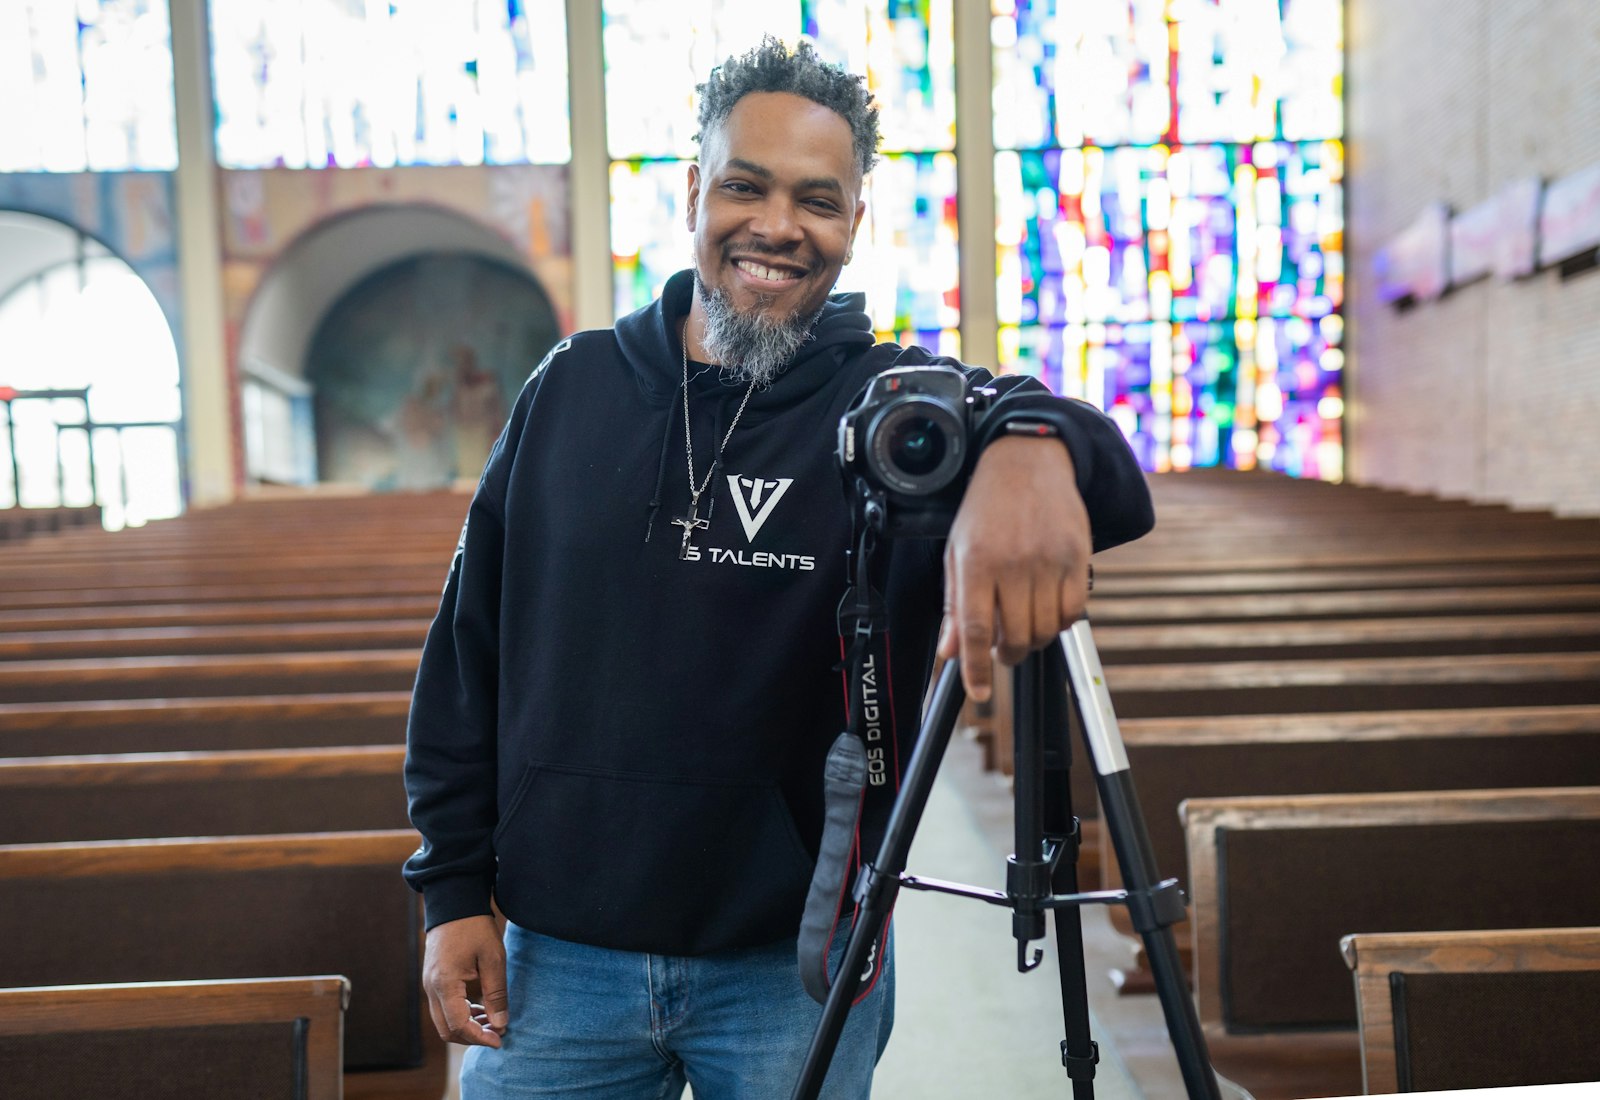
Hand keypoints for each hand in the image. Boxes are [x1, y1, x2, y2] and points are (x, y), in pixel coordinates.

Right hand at [423, 914, 508, 1046]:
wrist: (454, 902)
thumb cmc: (475, 927)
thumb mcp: (493, 959)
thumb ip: (496, 994)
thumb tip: (501, 1023)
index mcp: (445, 983)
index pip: (459, 1025)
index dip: (480, 1037)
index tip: (500, 1040)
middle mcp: (431, 988)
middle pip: (446, 1029)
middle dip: (472, 1037)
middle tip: (497, 1034)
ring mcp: (428, 984)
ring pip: (443, 1020)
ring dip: (466, 1026)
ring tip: (493, 1021)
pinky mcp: (432, 979)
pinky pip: (442, 1007)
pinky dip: (460, 1014)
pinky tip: (480, 1008)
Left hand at [936, 435, 1090, 702]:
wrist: (1028, 461)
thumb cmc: (987, 508)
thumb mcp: (958, 551)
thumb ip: (955, 605)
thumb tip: (950, 652)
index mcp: (976, 562)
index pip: (976, 629)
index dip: (975, 669)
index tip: (977, 693)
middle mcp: (1013, 563)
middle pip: (1015, 636)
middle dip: (1008, 655)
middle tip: (1003, 650)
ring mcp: (1049, 560)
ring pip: (1046, 629)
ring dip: (1034, 640)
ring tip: (1024, 625)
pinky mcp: (1078, 557)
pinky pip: (1073, 612)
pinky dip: (1060, 622)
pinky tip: (1048, 609)